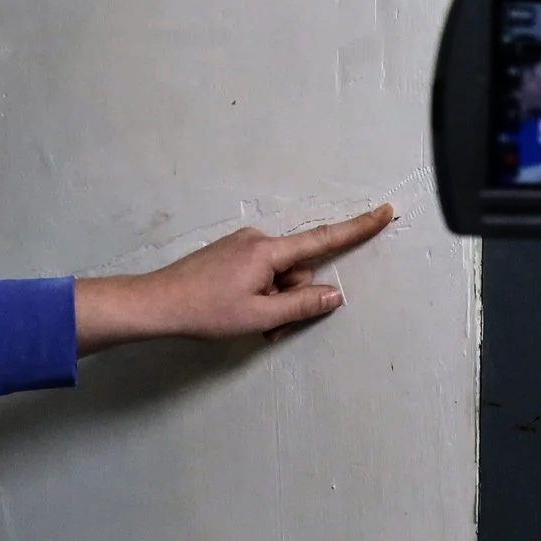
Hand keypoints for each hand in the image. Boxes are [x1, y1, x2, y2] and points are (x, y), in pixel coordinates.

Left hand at [73, 205, 393, 353]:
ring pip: (277, 277)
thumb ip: (302, 305)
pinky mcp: (229, 254)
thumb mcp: (260, 317)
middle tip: (267, 328)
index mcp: (268, 251)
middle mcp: (257, 240)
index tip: (384, 212)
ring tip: (246, 323)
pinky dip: (258, 296)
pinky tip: (236, 312)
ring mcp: (240, 246)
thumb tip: (333, 295)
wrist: (155, 304)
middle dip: (291, 299)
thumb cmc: (204, 311)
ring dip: (272, 302)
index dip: (358, 228)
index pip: (323, 239)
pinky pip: (258, 274)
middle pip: (297, 270)